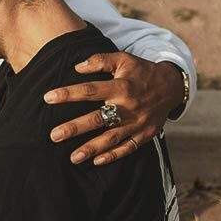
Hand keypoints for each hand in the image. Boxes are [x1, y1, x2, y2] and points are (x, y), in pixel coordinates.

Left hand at [44, 52, 183, 165]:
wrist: (172, 86)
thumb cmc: (141, 71)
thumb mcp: (123, 59)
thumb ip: (100, 60)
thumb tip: (77, 67)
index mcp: (121, 87)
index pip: (90, 90)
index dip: (68, 94)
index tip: (47, 98)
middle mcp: (128, 107)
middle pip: (98, 119)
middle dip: (75, 128)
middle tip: (54, 135)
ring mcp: (137, 123)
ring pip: (111, 138)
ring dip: (91, 148)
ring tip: (72, 157)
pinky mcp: (145, 134)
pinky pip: (128, 148)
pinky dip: (113, 155)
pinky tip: (96, 161)